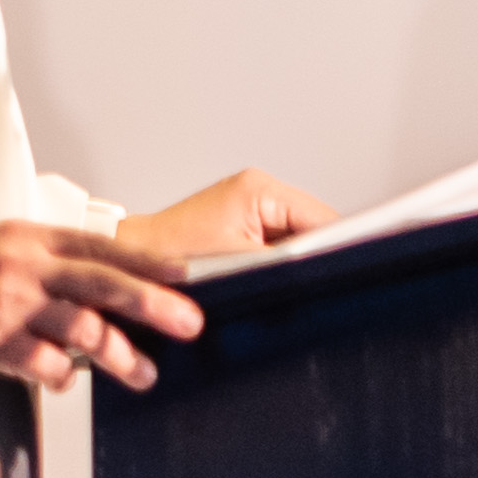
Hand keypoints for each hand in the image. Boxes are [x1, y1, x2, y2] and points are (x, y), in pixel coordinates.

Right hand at [0, 215, 207, 394]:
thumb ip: (38, 256)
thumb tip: (87, 274)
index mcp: (26, 238)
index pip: (98, 248)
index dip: (144, 262)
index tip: (182, 275)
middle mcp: (23, 266)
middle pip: (103, 283)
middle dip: (153, 303)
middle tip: (189, 322)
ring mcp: (8, 304)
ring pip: (82, 328)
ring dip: (119, 354)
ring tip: (145, 373)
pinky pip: (44, 362)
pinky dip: (63, 375)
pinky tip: (69, 382)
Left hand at [118, 169, 323, 270]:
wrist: (127, 266)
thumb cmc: (167, 262)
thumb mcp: (239, 268)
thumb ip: (286, 265)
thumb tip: (323, 271)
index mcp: (258, 189)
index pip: (323, 218)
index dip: (339, 248)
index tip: (350, 272)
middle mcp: (257, 190)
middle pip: (315, 227)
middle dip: (315, 258)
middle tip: (310, 288)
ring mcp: (249, 206)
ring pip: (298, 239)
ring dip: (295, 264)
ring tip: (279, 285)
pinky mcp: (240, 224)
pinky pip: (277, 245)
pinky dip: (277, 266)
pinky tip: (266, 281)